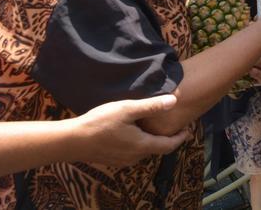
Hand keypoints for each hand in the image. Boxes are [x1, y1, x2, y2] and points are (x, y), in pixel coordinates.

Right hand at [69, 94, 189, 166]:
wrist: (72, 141)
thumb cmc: (100, 123)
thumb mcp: (127, 109)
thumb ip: (151, 106)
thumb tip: (175, 100)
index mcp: (143, 145)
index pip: (169, 145)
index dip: (180, 138)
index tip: (188, 130)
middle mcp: (135, 157)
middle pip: (157, 149)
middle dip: (167, 138)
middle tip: (174, 125)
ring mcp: (123, 160)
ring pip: (144, 151)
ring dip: (153, 141)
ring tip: (155, 127)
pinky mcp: (113, 160)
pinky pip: (133, 152)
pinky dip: (140, 144)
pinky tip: (135, 133)